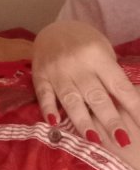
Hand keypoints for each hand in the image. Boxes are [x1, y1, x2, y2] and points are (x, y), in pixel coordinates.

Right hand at [32, 20, 139, 148]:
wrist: (53, 29)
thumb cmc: (85, 43)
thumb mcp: (103, 51)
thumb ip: (110, 76)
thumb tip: (124, 107)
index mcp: (98, 55)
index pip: (119, 85)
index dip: (132, 106)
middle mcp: (78, 64)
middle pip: (96, 96)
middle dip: (110, 120)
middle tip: (122, 140)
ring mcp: (57, 70)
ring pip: (71, 99)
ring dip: (83, 121)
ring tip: (95, 140)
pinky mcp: (39, 76)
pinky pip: (44, 95)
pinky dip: (49, 109)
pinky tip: (55, 123)